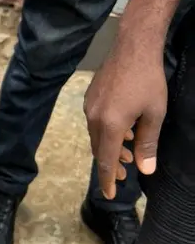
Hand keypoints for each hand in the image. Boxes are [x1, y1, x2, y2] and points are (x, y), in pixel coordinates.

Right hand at [84, 35, 166, 199]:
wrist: (133, 48)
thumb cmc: (148, 81)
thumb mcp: (154, 115)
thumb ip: (148, 143)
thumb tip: (145, 169)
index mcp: (110, 125)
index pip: (105, 160)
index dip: (107, 180)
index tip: (109, 195)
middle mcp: (94, 118)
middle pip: (99, 149)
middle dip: (110, 164)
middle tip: (124, 174)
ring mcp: (89, 106)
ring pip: (97, 135)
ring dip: (110, 147)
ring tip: (127, 154)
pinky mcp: (91, 97)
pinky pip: (96, 122)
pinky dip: (107, 132)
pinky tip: (123, 130)